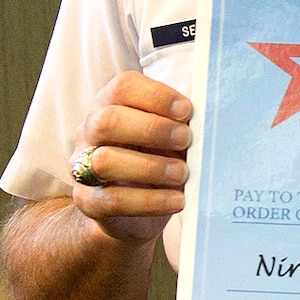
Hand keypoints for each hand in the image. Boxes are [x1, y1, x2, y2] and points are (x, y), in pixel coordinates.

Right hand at [69, 73, 192, 242]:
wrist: (131, 211)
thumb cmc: (158, 159)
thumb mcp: (171, 137)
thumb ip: (183, 124)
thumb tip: (216, 118)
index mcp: (111, 106)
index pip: (122, 87)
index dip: (156, 96)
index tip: (187, 111)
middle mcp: (89, 133)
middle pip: (107, 120)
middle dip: (152, 129)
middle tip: (186, 140)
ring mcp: (82, 168)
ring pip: (104, 161)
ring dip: (151, 167)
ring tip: (183, 173)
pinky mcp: (87, 202)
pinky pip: (111, 200)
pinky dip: (149, 200)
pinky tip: (177, 200)